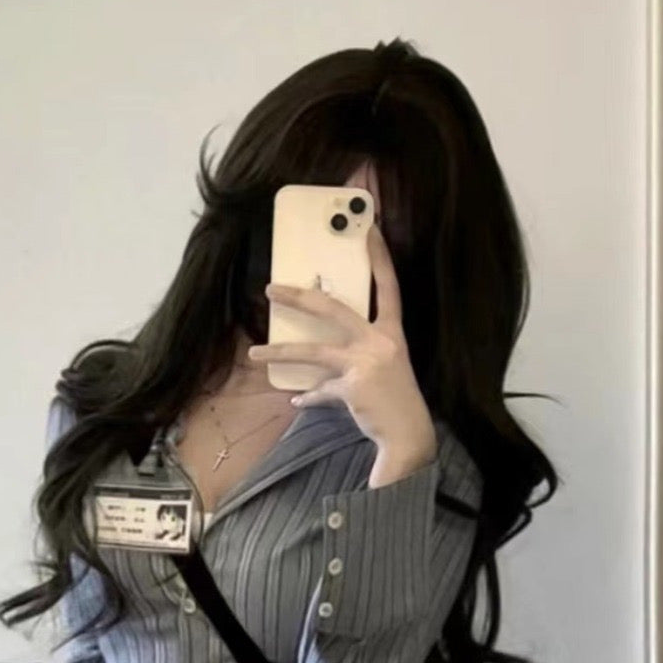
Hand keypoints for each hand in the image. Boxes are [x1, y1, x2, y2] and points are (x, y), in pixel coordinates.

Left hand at [246, 222, 435, 456]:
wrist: (408, 433)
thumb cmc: (395, 398)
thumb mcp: (387, 365)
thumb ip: (361, 350)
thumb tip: (325, 353)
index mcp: (392, 332)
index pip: (388, 286)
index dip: (379, 257)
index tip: (370, 229)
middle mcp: (380, 341)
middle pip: (332, 309)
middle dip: (299, 296)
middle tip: (271, 288)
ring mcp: (365, 363)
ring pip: (313, 352)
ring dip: (280, 351)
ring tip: (254, 353)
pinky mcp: (352, 388)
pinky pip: (320, 390)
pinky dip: (309, 396)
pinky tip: (298, 399)